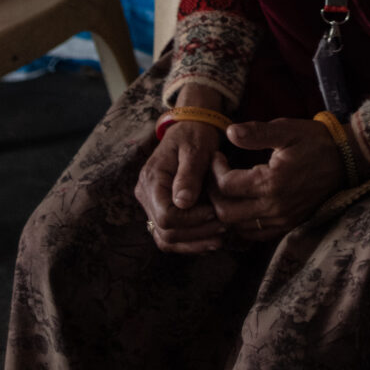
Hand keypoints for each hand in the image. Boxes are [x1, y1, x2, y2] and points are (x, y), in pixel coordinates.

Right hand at [136, 120, 226, 253]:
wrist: (190, 127)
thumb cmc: (195, 135)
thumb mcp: (196, 149)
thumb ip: (189, 174)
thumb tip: (183, 202)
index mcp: (152, 179)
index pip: (166, 216)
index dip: (192, 220)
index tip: (215, 212)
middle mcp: (145, 194)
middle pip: (165, 231)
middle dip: (196, 233)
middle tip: (224, 226)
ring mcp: (150, 204)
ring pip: (166, 239)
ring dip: (194, 242)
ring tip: (221, 237)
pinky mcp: (160, 209)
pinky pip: (170, 235)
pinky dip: (190, 241)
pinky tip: (211, 239)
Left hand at [209, 118, 345, 240]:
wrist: (346, 160)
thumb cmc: (314, 141)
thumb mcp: (286, 130)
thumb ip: (256, 132)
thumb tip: (229, 132)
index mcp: (271, 183)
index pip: (226, 186)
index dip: (214, 170)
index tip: (217, 155)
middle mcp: (274, 208)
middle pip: (226, 213)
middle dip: (213, 194)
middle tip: (215, 174)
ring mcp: (282, 221)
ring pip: (238, 228)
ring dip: (225, 211)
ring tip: (225, 189)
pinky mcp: (288, 226)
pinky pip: (254, 235)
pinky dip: (241, 223)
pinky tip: (241, 204)